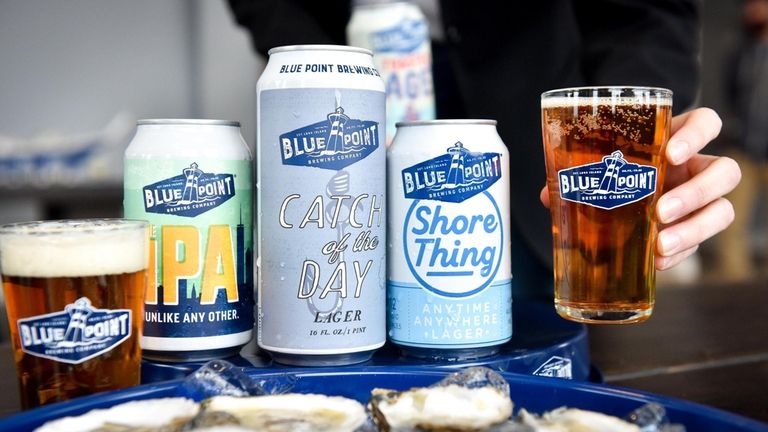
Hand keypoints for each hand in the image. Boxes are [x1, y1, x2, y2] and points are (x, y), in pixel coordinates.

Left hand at [539, 107, 740, 270]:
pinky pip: (699, 244)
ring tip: (660, 242)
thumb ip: (576, 175)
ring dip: (695, 227)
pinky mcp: (693, 231)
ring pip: (722, 210)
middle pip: (725, 171)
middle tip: (661, 209)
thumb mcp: (597, 168)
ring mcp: (700, 202)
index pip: (706, 123)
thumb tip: (549, 195)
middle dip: (698, 191)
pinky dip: (679, 254)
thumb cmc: (610, 175)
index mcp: (676, 140)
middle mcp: (695, 169)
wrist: (614, 203)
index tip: (671, 153)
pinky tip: (656, 261)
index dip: (697, 134)